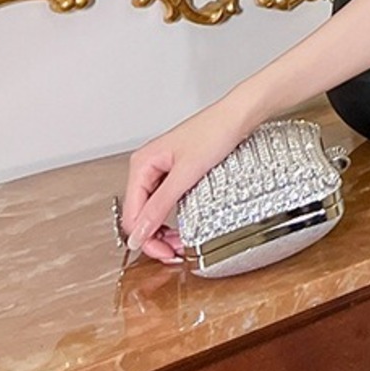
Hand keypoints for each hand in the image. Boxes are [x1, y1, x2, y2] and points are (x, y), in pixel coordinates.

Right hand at [120, 99, 252, 263]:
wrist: (238, 116)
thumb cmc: (214, 133)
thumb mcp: (186, 174)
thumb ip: (160, 204)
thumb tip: (139, 232)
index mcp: (141, 165)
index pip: (132, 214)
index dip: (145, 238)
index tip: (163, 254)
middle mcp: (147, 167)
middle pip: (140, 214)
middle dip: (155, 236)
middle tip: (174, 253)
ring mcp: (162, 171)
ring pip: (153, 210)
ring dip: (163, 230)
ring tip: (180, 244)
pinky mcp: (177, 173)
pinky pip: (166, 202)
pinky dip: (173, 218)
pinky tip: (183, 227)